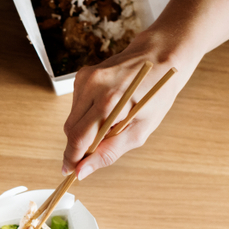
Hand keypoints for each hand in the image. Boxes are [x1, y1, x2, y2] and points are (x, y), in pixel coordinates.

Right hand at [61, 30, 194, 177]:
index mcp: (110, 101)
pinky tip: (104, 110)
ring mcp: (85, 79)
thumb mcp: (141, 129)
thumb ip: (109, 152)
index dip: (72, 158)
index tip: (69, 171)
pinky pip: (76, 106)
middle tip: (94, 152)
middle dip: (78, 145)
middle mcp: (93, 87)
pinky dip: (86, 115)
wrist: (158, 57)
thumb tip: (83, 171)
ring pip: (71, 118)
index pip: (78, 138)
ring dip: (84, 129)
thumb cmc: (156, 93)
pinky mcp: (82, 75)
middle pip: (70, 129)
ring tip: (108, 125)